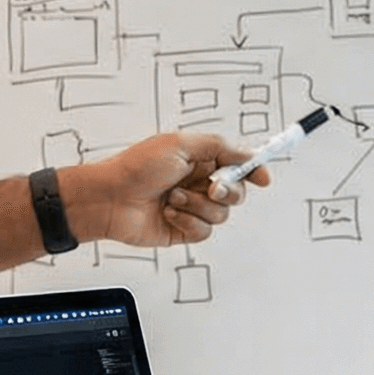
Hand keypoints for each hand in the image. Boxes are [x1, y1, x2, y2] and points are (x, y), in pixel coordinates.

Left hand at [66, 132, 265, 245]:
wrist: (110, 200)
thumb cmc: (136, 168)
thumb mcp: (180, 143)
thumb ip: (219, 146)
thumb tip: (246, 153)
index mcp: (199, 159)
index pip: (237, 164)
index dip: (253, 170)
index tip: (263, 177)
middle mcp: (198, 183)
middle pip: (236, 192)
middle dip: (226, 191)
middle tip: (210, 188)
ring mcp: (192, 207)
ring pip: (221, 214)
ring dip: (197, 205)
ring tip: (173, 198)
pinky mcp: (184, 229)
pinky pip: (204, 231)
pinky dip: (188, 222)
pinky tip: (169, 213)